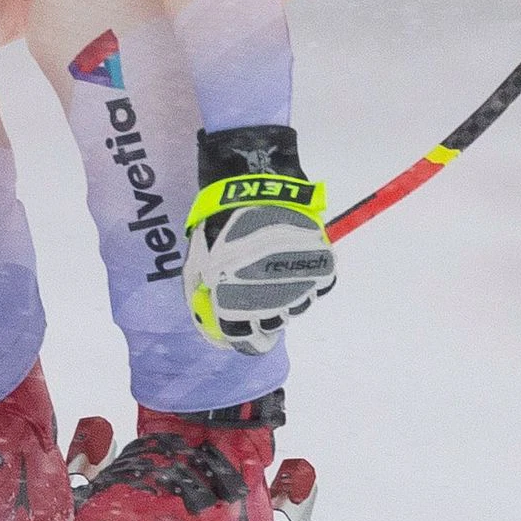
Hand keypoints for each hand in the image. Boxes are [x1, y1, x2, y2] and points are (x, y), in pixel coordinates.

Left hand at [184, 126, 335, 354]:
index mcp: (237, 300)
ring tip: (275, 268)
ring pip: (298, 306)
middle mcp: (272, 298)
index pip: (242, 338)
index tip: (240, 330)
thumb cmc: (220, 219)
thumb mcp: (199, 258)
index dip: (240, 337)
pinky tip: (294, 260)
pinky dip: (308, 276)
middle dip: (263, 313)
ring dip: (287, 295)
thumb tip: (208, 321)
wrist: (254, 182)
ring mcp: (300, 282)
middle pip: (273, 324)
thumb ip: (202, 293)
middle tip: (256, 291)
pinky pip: (319, 284)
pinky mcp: (321, 264)